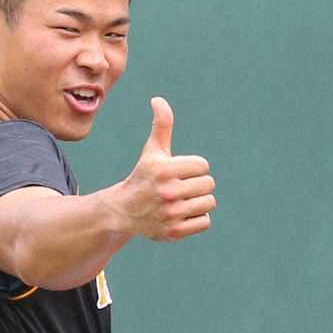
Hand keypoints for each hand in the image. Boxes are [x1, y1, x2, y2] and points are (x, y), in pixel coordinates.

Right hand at [109, 97, 215, 240]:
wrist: (123, 211)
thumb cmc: (143, 177)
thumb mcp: (152, 151)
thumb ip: (161, 125)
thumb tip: (158, 99)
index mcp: (164, 170)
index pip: (203, 166)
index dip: (192, 168)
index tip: (176, 173)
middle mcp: (167, 192)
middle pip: (208, 184)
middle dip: (196, 185)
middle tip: (179, 188)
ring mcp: (171, 214)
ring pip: (209, 203)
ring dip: (198, 202)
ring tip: (180, 202)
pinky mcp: (174, 232)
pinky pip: (205, 222)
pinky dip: (196, 219)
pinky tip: (180, 215)